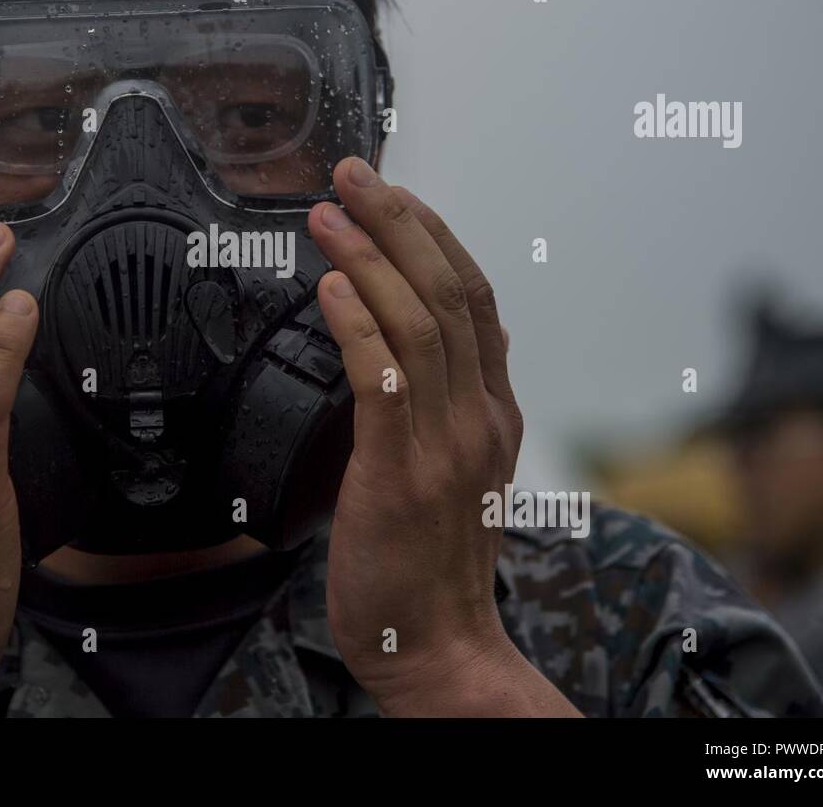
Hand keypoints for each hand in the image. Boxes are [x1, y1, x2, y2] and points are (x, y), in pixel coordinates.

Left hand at [309, 158, 578, 716]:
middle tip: (355, 174)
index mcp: (494, 410)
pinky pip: (384, 382)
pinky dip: (358, 326)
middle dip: (400, 222)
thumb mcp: (462, 469)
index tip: (392, 193)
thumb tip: (445, 339)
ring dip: (370, 258)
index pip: (473, 297)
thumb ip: (455, 401)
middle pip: (449, 292)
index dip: (433, 235)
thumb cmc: (432, 559)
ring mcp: (447, 445)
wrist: (437, 647)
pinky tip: (331, 287)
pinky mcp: (400, 473)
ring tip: (328, 215)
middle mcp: (481, 417)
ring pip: (419, 323)